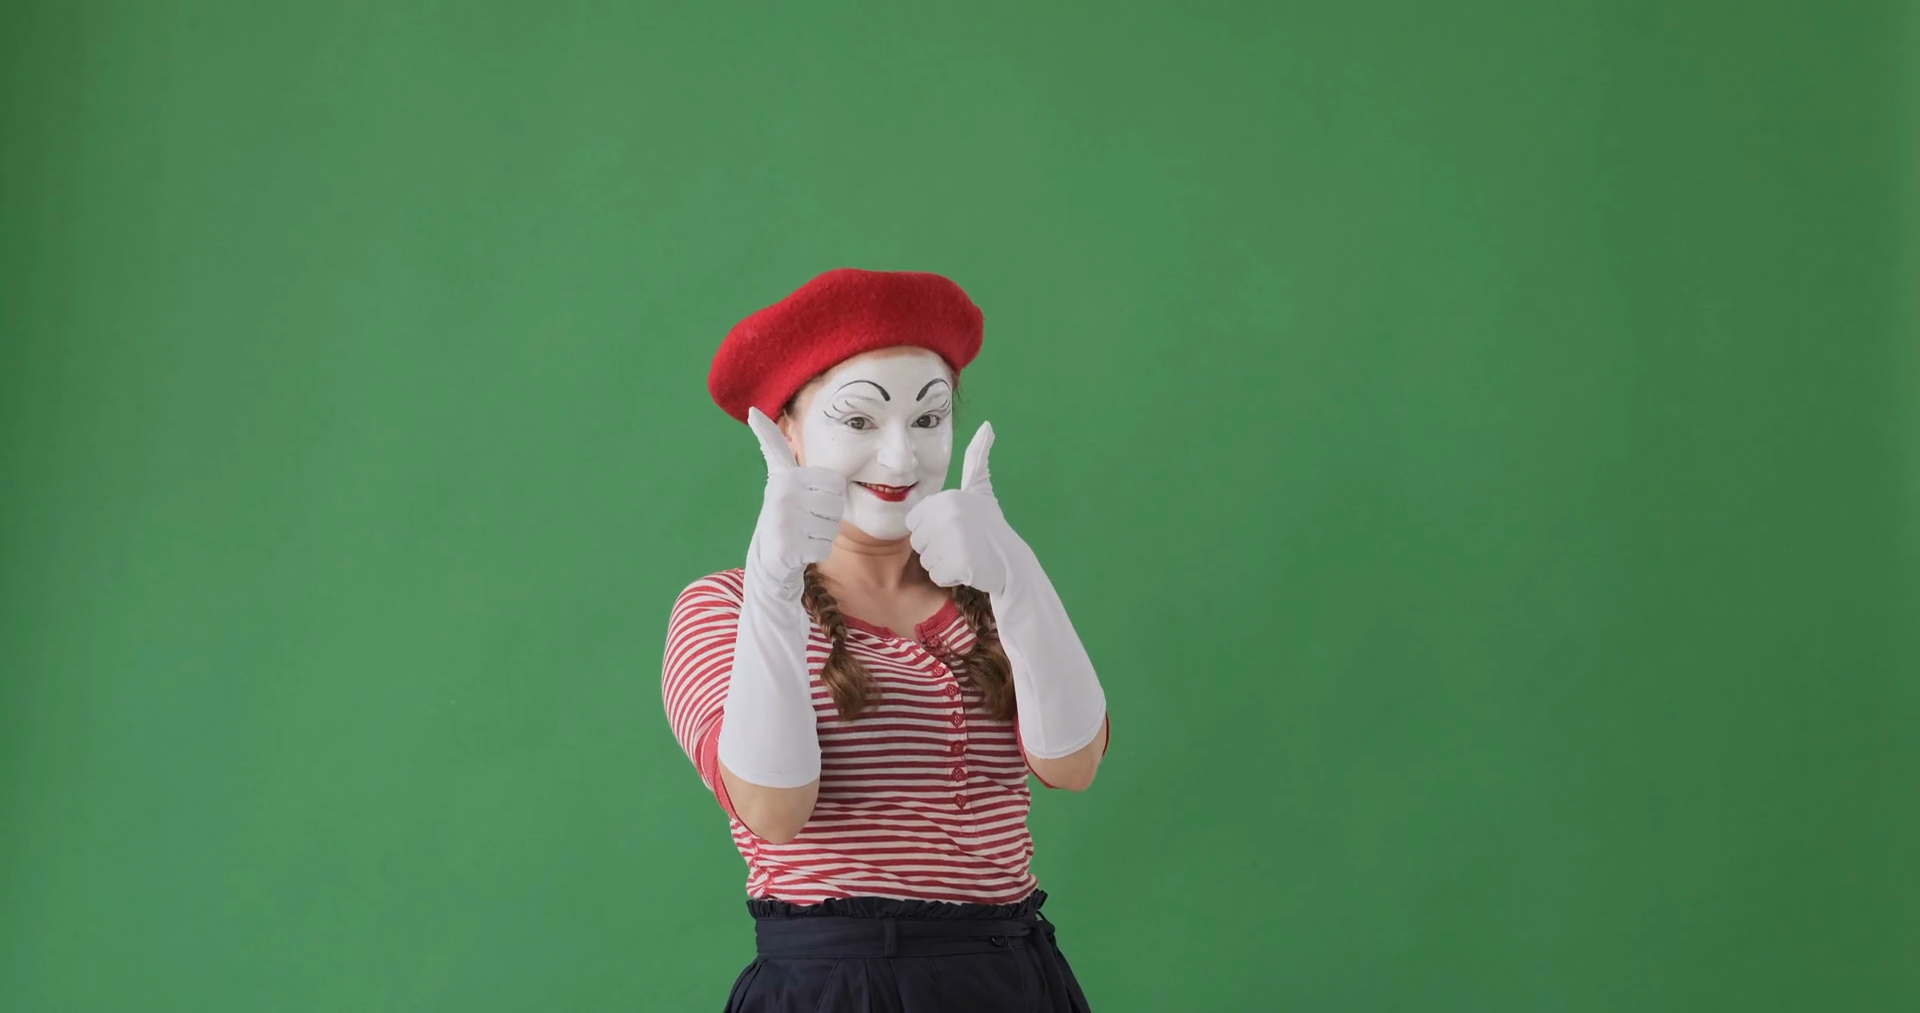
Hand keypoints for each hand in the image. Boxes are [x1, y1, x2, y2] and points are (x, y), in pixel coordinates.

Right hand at [745, 407, 846, 595]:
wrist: (768, 558)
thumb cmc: (784, 514)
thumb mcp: (780, 476)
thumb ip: (773, 445)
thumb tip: (753, 412)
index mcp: (786, 476)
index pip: (835, 482)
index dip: (828, 495)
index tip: (806, 500)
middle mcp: (783, 494)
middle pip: (837, 505)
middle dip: (827, 517)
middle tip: (804, 521)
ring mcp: (785, 521)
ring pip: (833, 527)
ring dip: (822, 534)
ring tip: (800, 534)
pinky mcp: (788, 547)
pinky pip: (825, 547)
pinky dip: (816, 552)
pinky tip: (798, 550)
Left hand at [905, 422, 1025, 596]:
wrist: (1010, 562)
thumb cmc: (990, 525)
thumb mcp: (980, 488)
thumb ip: (977, 458)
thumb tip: (987, 426)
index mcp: (947, 498)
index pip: (915, 523)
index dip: (932, 530)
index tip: (955, 529)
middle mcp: (949, 515)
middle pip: (918, 542)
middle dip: (936, 548)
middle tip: (961, 545)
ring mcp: (954, 540)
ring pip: (926, 560)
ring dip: (943, 563)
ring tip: (966, 556)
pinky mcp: (959, 564)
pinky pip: (937, 575)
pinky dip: (951, 577)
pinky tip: (968, 569)